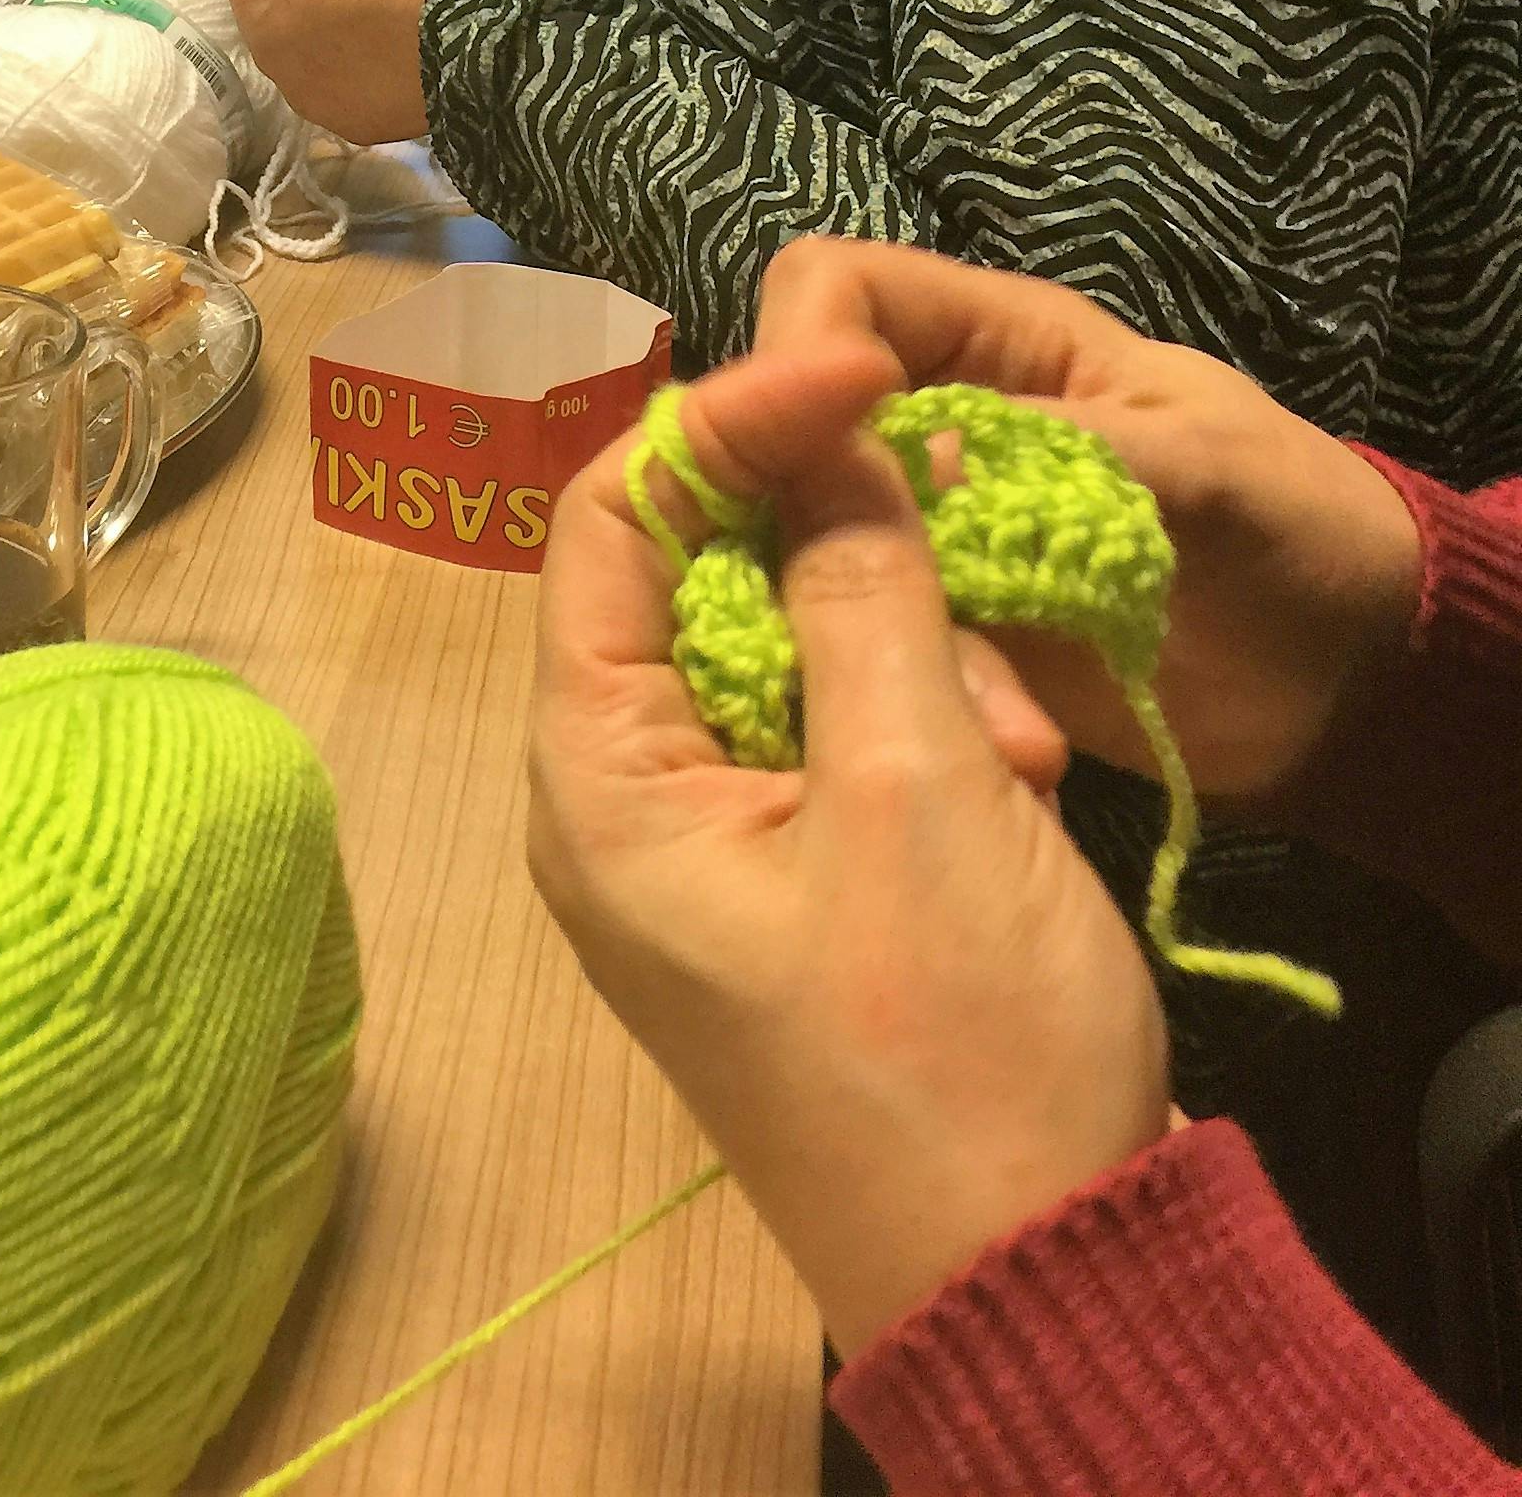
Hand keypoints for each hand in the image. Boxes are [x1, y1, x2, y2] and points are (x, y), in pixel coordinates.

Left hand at [530, 340, 1169, 1359]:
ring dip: (912, 647)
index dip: (726, 420)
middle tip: (963, 566)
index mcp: (597, 777)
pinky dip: (933, 720)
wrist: (1046, 1276)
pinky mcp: (806, 875)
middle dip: (846, 551)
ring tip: (1016, 748)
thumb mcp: (915, 787)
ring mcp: (716, 842)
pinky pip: (844, 729)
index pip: (609, 519)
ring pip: (793, 643)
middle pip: (699, 569)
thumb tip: (827, 439)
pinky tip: (1021, 778)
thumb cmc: (956, 1046)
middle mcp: (626, 797)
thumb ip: (857, 588)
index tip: (861, 367)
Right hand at [750, 240, 1424, 816]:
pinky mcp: (937, 632)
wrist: (1355, 682)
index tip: (800, 446)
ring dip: (844, 618)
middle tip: (844, 602)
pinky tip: (952, 733)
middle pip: (790, 425)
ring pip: (806, 544)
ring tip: (956, 693)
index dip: (797, 351)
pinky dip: (882, 685)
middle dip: (802, 509)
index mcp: (994, 340)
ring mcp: (926, 535)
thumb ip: (1057, 450)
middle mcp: (932, 425)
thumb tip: (898, 465)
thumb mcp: (1198, 468)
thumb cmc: (1296, 531)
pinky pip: (854, 639)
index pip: (834, 292)